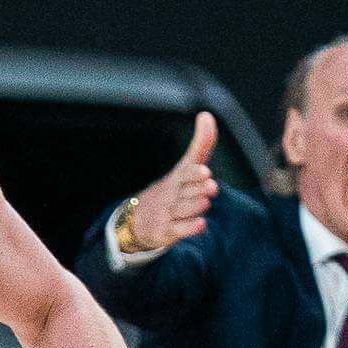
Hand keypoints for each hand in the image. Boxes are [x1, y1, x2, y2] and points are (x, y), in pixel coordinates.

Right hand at [122, 112, 219, 252]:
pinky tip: (201, 224)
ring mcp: (167, 214)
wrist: (137, 221)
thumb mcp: (184, 167)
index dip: (194, 173)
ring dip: (194, 206)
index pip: (185, 173)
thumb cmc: (170, 191)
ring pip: (181, 210)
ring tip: (206, 201)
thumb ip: (200, 144)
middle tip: (211, 185)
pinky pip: (178, 230)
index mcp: (176, 178)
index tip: (205, 171)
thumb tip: (207, 114)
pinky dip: (189, 229)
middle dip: (197, 188)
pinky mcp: (165, 232)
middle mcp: (171, 195)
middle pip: (184, 192)